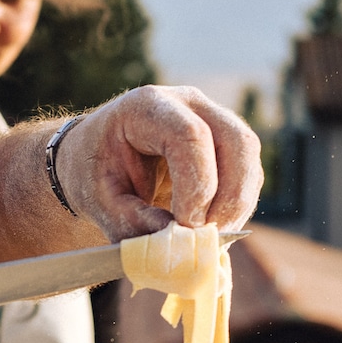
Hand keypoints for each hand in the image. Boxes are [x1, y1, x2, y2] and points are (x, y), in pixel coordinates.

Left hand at [55, 86, 262, 241]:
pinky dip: (237, 206)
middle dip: (228, 198)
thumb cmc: (92, 173)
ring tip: (206, 239)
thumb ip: (130, 222)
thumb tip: (175, 240)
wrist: (95, 157)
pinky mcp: (225, 143)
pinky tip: (211, 228)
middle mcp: (188, 103)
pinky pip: (248, 173)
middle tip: (203, 238)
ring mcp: (212, 118)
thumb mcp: (96, 200)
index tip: (183, 227)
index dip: (197, 186)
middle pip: (236, 141)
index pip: (190, 136)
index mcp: (147, 107)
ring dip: (236, 205)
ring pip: (249, 157)